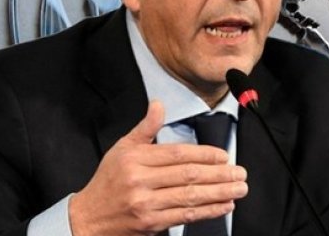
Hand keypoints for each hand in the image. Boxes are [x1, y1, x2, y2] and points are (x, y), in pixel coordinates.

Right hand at [69, 100, 247, 235]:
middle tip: (240, 172)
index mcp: (135, 159)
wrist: (89, 218)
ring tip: (238, 188)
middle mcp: (140, 181)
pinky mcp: (151, 224)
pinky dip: (208, 211)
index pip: (177, 154)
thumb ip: (145, 128)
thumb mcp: (122, 148)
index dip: (204, 154)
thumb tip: (158, 105)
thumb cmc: (108, 181)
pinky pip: (185, 217)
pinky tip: (223, 206)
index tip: (224, 155)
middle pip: (188, 175)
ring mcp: (146, 204)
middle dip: (219, 174)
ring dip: (219, 192)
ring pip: (190, 196)